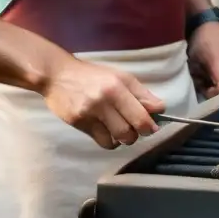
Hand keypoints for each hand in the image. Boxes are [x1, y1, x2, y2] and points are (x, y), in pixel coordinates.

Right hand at [40, 56, 164, 149]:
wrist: (58, 75)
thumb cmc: (93, 75)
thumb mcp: (120, 77)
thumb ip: (141, 94)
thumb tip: (160, 108)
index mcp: (118, 87)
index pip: (141, 114)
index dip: (151, 124)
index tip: (153, 125)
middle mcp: (104, 101)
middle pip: (130, 130)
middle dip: (139, 133)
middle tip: (137, 128)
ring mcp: (89, 114)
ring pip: (117, 139)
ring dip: (124, 138)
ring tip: (122, 130)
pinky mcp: (78, 124)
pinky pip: (102, 141)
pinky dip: (110, 140)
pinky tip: (109, 131)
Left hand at [187, 21, 218, 98]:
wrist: (198, 30)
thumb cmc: (208, 38)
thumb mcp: (213, 54)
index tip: (218, 93)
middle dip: (218, 91)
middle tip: (204, 86)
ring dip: (208, 88)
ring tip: (199, 77)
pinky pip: (215, 90)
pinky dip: (205, 87)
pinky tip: (198, 78)